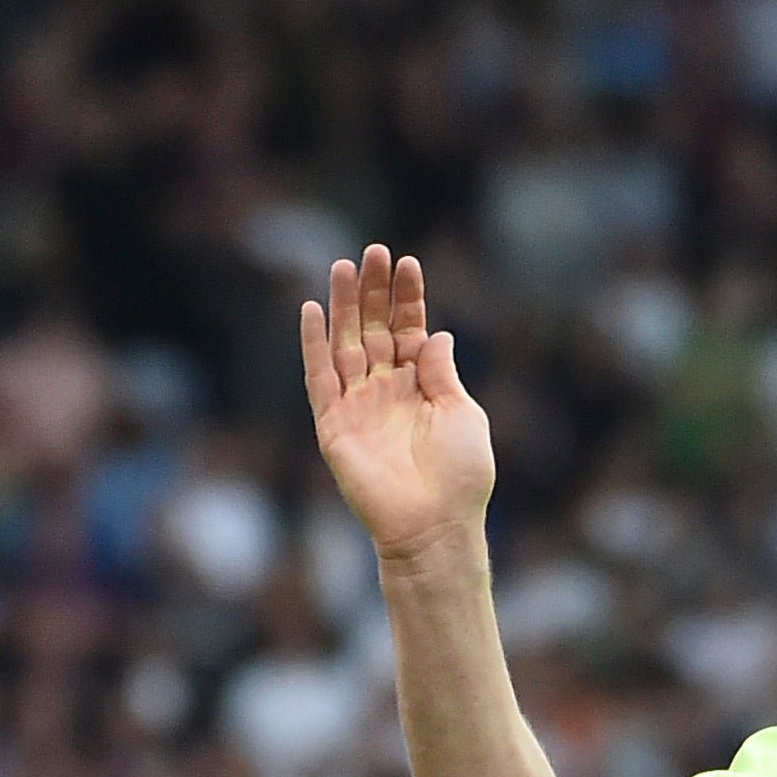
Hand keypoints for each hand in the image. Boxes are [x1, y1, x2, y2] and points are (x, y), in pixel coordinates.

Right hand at [301, 246, 494, 567]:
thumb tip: (437, 333)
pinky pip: (320, 379)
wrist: (435, 526)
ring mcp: (358, 406)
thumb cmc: (460, 477)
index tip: (408, 262)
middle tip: (375, 250)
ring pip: (345, 344)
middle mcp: (386, 391)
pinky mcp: (334, 426)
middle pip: (374, 329)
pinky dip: (314, 345)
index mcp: (421, 387)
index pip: (409, 330)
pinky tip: (314, 310)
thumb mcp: (463, 415)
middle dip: (374, 291)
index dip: (407, 298)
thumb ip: (443, 373)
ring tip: (345, 266)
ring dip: (344, 306)